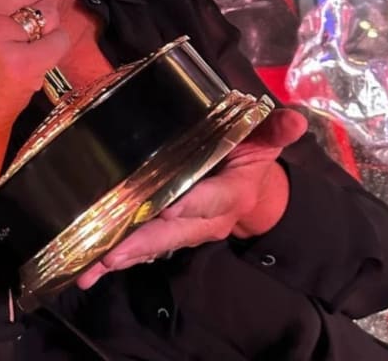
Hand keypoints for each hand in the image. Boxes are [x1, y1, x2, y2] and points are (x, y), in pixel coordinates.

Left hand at [77, 107, 307, 288]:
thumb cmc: (249, 157)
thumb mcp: (264, 140)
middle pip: (175, 232)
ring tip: (97, 264)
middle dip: (145, 242)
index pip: (212, 200)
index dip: (191, 205)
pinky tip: (92, 268)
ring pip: (156, 245)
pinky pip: (145, 248)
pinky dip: (120, 257)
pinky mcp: (169, 233)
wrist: (251, 191)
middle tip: (115, 252)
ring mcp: (186, 230)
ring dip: (126, 255)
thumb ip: (273, 129)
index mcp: (232, 193)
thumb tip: (296, 120)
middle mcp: (207, 218)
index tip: (167, 209)